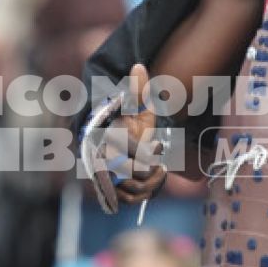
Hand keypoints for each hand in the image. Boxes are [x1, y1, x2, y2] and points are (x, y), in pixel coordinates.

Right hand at [112, 63, 169, 205]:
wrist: (115, 139)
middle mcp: (106, 162)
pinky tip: (152, 183)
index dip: (150, 154)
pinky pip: (129, 201)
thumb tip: (139, 65)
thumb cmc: (129, 121)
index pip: (134, 155)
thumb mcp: (135, 105)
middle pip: (135, 177)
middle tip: (161, 164)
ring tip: (159, 172)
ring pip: (134, 192)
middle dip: (151, 172)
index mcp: (112, 141)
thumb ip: (137, 89)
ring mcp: (109, 178)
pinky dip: (144, 196)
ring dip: (151, 184)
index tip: (158, 145)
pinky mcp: (113, 191)